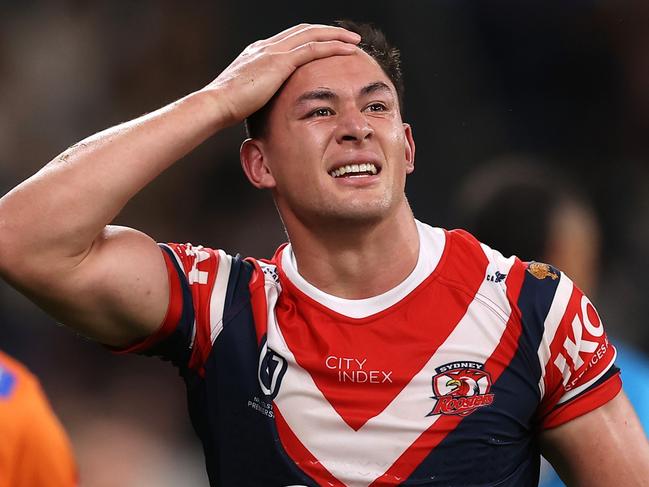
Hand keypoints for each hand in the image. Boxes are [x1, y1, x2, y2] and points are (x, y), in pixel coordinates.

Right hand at [202, 24, 360, 126]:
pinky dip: (333, 47)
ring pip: (312, 34)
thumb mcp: (247, 96)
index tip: (326, 44)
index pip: (290, 39)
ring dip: (335, 35)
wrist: (216, 104)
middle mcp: (266, 46)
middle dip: (327, 32)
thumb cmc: (227, 108)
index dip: (311, 39)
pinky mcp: (279, 61)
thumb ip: (259, 94)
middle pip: (304, 30)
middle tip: (346, 37)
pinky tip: (348, 50)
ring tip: (354, 40)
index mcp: (258, 52)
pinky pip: (313, 48)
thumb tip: (267, 107)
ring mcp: (273, 51)